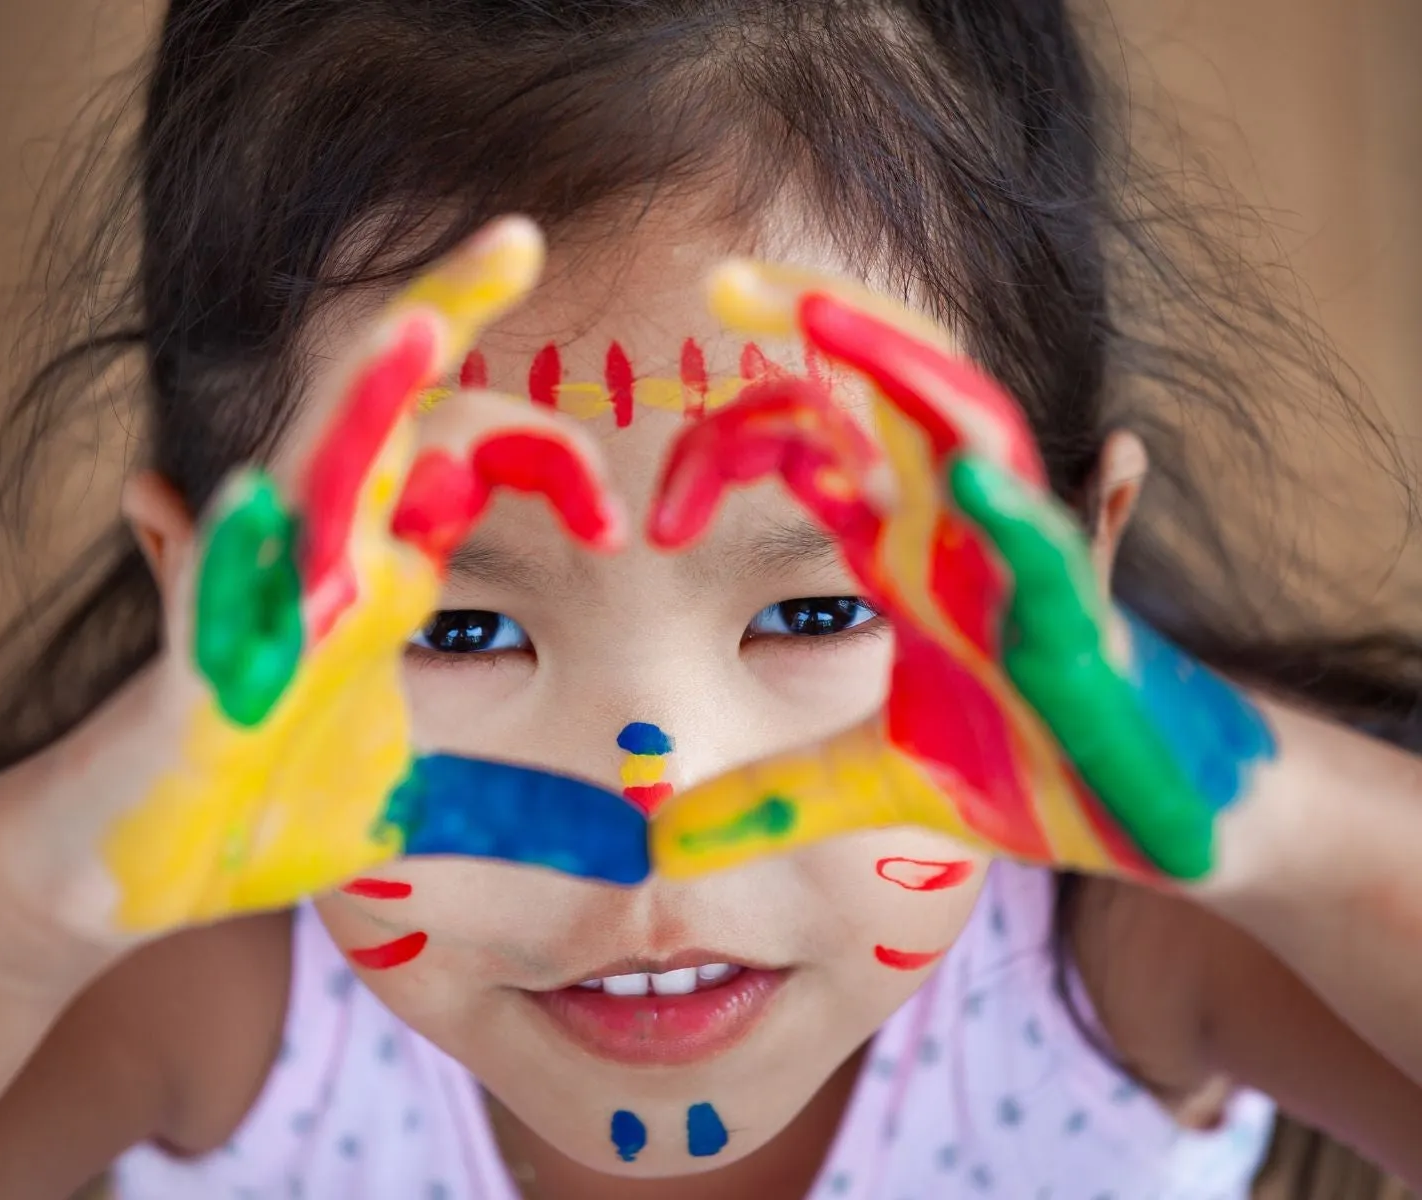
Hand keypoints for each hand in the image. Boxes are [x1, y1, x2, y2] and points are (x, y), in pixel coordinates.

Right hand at [47, 218, 647, 940]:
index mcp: (377, 568)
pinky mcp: (188, 676)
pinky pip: (205, 594)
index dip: (547, 458)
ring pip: (304, 468)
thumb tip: (614, 835)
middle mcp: (315, 558)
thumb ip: (508, 803)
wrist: (131, 874)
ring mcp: (249, 605)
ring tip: (419, 324)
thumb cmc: (267, 817)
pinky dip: (221, 551)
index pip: (464, 454)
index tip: (616, 526)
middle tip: (519, 238)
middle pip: (383, 406)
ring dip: (360, 397)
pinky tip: (229, 498)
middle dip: (443, 314)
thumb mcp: (418, 808)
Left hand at [646, 261, 1277, 883]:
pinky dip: (1015, 512)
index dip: (729, 450)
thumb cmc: (1032, 769)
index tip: (658, 524)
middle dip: (821, 319)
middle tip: (723, 280)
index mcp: (906, 546)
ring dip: (905, 369)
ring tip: (827, 317)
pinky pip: (1053, 551)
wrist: (1158, 819)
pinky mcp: (1084, 631)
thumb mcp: (873, 782)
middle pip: (894, 388)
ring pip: (974, 432)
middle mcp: (960, 530)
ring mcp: (1023, 567)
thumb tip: (664, 837)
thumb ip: (771, 799)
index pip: (813, 443)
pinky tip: (970, 483)